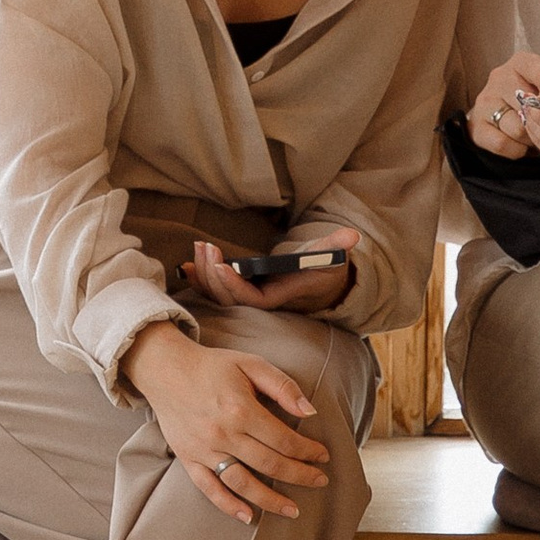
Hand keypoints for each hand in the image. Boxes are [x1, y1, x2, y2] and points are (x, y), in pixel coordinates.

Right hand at [124, 320, 333, 527]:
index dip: (308, 451)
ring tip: (293, 510)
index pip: (284, 440)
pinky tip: (248, 516)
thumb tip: (310, 411)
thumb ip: (283, 386)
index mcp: (241, 409)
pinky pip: (209, 488)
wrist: (165, 369)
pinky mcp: (188, 458)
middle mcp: (223, 434)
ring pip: (243, 483)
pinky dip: (229, 505)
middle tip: (319, 481)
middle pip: (270, 464)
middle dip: (300, 475)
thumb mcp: (250, 364)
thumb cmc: (212, 366)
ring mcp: (204, 449)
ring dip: (271, 500)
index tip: (323, 456)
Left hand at [186, 228, 357, 317]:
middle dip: (214, 275)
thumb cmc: (324, 268)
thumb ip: (338, 246)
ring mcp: (249, 299)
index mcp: (281, 297)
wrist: (319, 285)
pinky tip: (186, 265)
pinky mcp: (241, 292)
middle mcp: (262, 302)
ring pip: (219, 296)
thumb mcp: (333, 257)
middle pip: (230, 298)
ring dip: (204, 276)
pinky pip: (216, 291)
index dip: (235, 284)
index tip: (220, 264)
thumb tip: (352, 237)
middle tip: (205, 249)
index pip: (253, 298)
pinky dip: (200, 280)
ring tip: (197, 250)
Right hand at [464, 51, 539, 158]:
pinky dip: (517, 148)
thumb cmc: (527, 99)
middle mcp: (498, 80)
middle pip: (529, 103)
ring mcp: (485, 103)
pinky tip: (522, 144)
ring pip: (518, 127)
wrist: (495, 116)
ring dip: (532, 137)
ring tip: (537, 135)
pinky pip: (503, 144)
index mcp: (518, 64)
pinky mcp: (477, 127)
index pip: (534, 68)